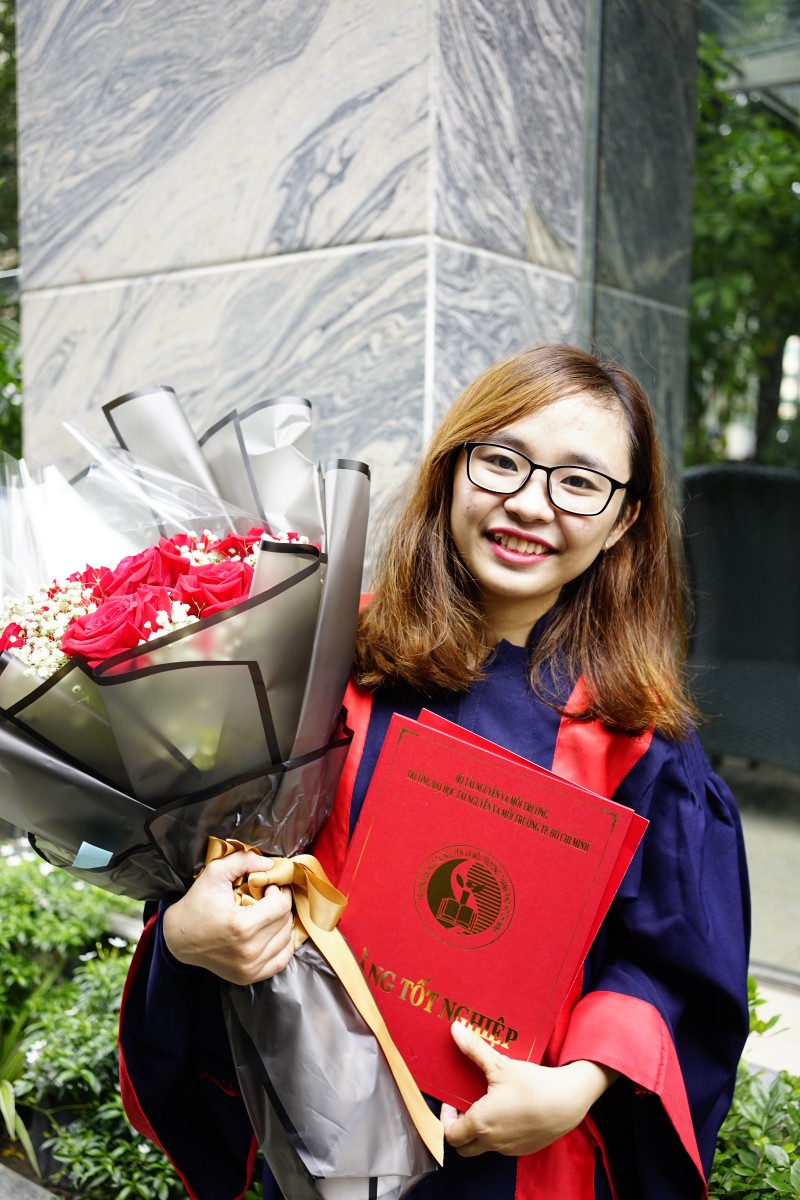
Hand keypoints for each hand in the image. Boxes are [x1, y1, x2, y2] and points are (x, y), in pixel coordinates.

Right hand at [162, 850, 294, 984]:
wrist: (179, 939)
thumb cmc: (196, 904)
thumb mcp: (215, 873)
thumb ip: (243, 861)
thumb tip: (271, 865)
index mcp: (242, 926)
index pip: (281, 905)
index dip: (279, 891)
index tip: (268, 887)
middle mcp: (248, 951)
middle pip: (285, 922)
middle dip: (281, 904)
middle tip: (269, 897)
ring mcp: (250, 968)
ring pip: (286, 940)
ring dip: (283, 922)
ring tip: (269, 913)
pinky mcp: (249, 977)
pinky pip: (281, 960)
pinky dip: (283, 944)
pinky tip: (274, 931)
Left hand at [441, 1021, 617, 1156]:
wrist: (567, 1101)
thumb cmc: (531, 1084)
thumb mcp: (500, 1064)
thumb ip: (475, 1049)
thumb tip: (455, 1029)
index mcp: (481, 1123)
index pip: (450, 1135)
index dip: (446, 1119)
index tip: (452, 1101)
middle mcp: (492, 1141)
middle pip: (463, 1148)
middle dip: (458, 1130)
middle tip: (464, 1107)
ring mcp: (509, 1148)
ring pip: (483, 1148)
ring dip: (478, 1133)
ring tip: (486, 1106)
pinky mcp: (525, 1149)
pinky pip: (502, 1147)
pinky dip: (497, 1135)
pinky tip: (507, 1112)